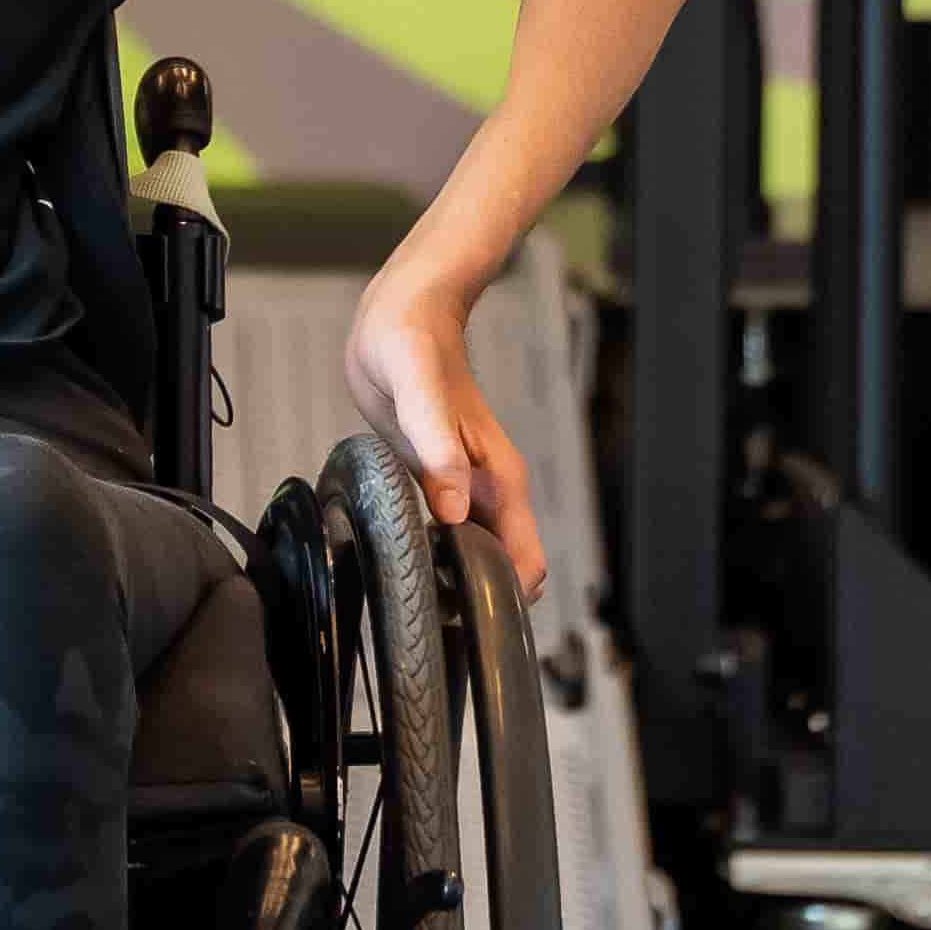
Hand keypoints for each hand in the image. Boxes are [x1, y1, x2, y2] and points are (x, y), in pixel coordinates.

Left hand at [344, 263, 545, 609]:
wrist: (404, 311)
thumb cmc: (412, 340)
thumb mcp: (417, 389)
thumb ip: (437, 449)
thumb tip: (455, 513)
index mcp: (497, 477)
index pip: (526, 562)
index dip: (505, 598)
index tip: (466, 616)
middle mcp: (487, 489)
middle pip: (504, 570)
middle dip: (476, 603)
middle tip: (428, 618)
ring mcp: (464, 488)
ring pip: (476, 556)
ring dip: (455, 582)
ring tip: (415, 599)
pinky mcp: (437, 481)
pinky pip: (448, 534)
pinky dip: (436, 556)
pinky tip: (405, 560)